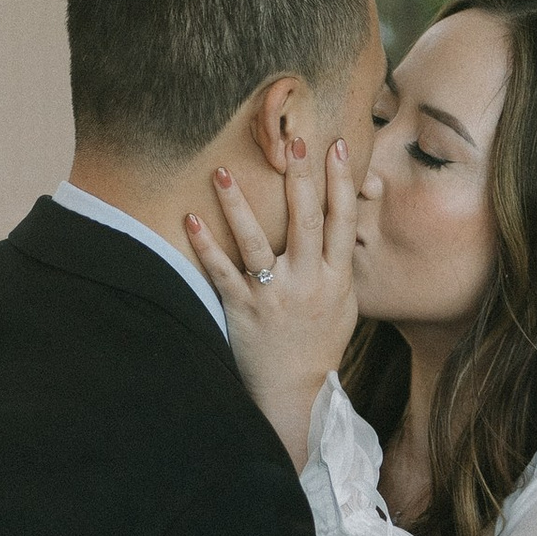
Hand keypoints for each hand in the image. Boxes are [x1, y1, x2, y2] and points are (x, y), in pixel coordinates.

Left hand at [187, 137, 359, 467]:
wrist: (295, 393)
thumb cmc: (319, 342)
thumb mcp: (344, 303)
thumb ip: (339, 262)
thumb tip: (342, 219)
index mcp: (336, 279)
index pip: (342, 221)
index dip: (340, 182)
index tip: (333, 146)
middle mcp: (308, 283)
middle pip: (306, 223)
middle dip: (300, 180)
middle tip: (293, 142)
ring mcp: (274, 296)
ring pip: (255, 243)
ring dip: (237, 206)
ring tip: (222, 172)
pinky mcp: (243, 309)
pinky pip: (222, 272)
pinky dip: (205, 245)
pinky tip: (192, 218)